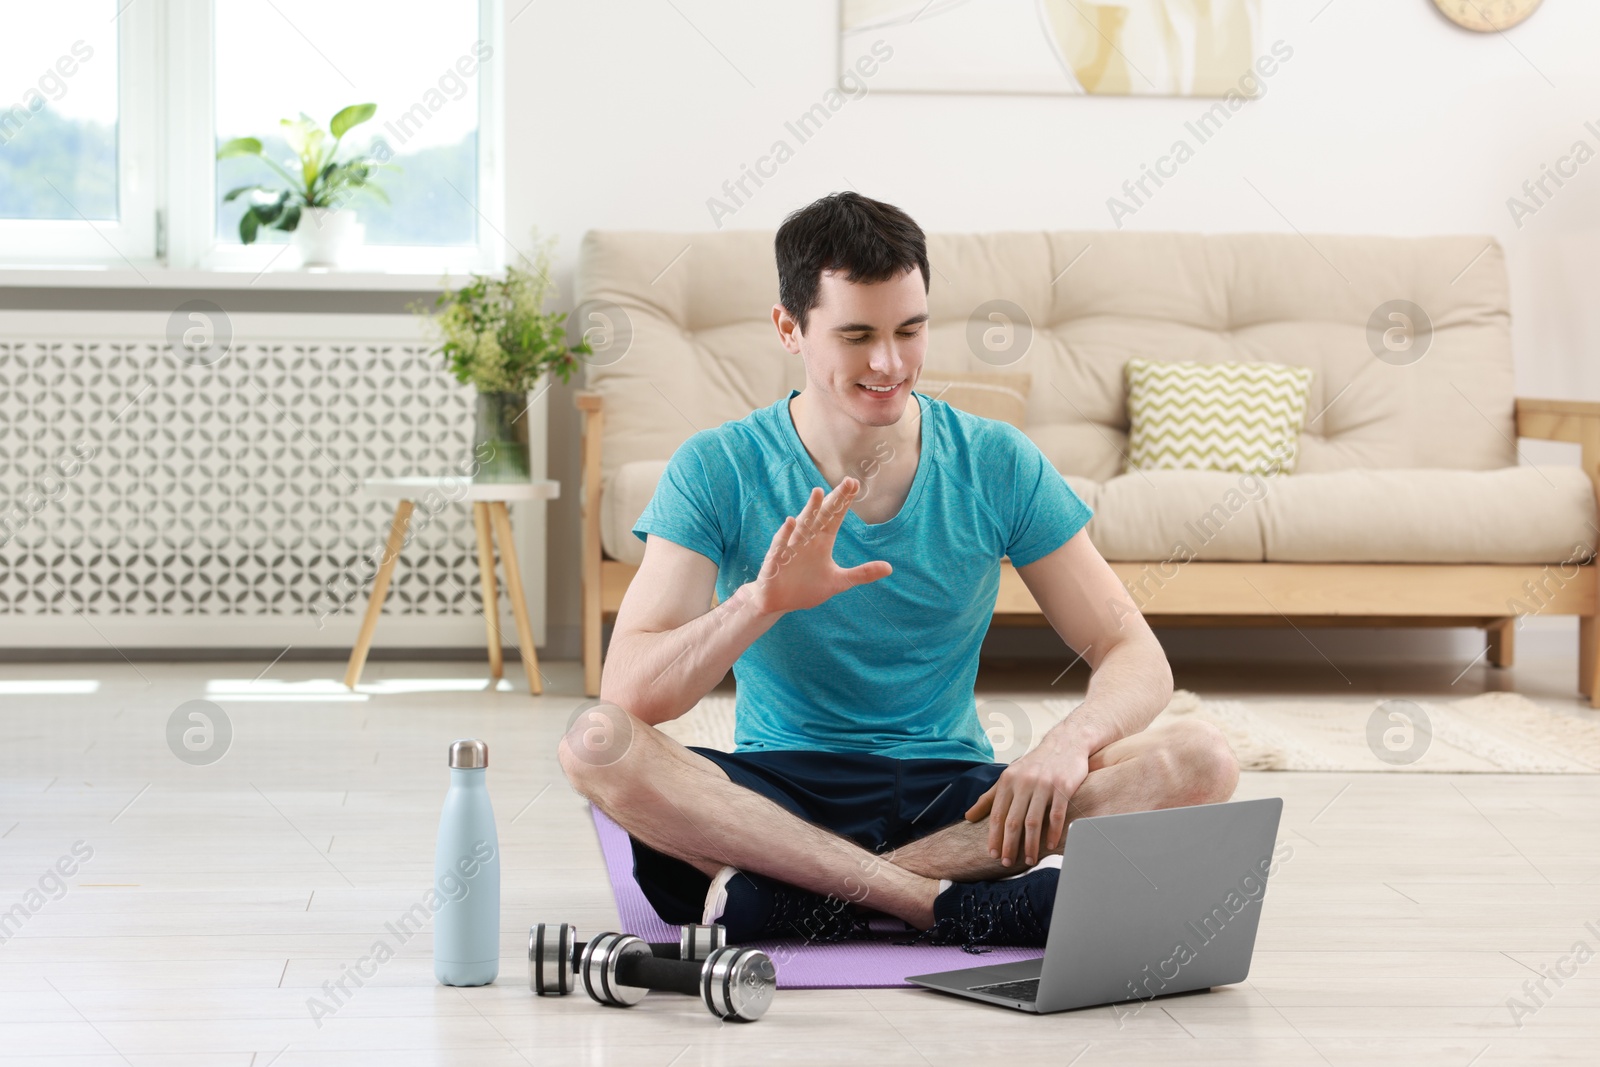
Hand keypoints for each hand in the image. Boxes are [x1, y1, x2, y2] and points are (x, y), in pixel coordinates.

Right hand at [745, 477, 890, 615]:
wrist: (778, 602)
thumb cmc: (807, 588)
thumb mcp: (839, 582)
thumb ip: (862, 573)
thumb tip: (889, 568)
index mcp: (822, 542)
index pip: (835, 517)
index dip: (845, 501)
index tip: (855, 484)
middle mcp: (808, 540)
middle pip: (823, 515)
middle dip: (835, 499)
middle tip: (848, 481)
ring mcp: (792, 548)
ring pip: (802, 525)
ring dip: (809, 510)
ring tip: (818, 492)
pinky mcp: (776, 560)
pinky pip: (780, 545)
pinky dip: (785, 534)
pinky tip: (790, 522)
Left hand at [965, 729, 1089, 867]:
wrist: (1065, 743)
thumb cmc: (1034, 764)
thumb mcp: (1008, 777)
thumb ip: (989, 798)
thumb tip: (968, 817)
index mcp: (1008, 781)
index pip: (997, 814)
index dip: (994, 836)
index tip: (993, 854)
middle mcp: (1023, 782)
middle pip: (1013, 820)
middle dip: (1009, 845)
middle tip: (1008, 863)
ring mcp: (1044, 784)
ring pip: (1033, 821)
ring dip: (1030, 844)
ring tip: (1030, 860)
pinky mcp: (1063, 787)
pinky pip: (1056, 814)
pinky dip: (1052, 832)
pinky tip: (1050, 845)